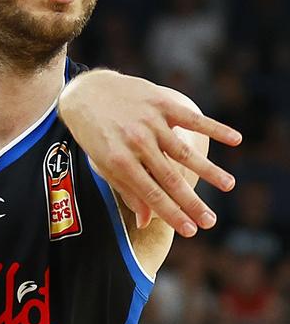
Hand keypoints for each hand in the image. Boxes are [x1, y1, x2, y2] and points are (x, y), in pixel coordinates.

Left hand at [58, 69, 241, 236]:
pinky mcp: (161, 103)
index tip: (191, 231)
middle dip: (192, 203)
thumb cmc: (96, 134)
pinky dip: (214, 128)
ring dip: (209, 170)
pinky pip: (192, 119)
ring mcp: (150, 122)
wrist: (87, 92)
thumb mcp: (104, 164)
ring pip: (185, 151)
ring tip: (229, 186)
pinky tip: (235, 140)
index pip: (152, 194)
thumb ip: (127, 190)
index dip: (173, 214)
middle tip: (211, 221)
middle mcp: (136, 143)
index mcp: (119, 162)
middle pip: (171, 178)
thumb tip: (145, 222)